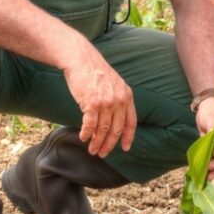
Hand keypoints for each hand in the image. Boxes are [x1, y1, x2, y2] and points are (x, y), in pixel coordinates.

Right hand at [62, 41, 136, 157]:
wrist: (81, 60)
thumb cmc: (95, 72)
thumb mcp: (114, 84)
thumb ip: (118, 99)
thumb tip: (114, 119)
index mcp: (127, 96)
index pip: (131, 122)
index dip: (128, 137)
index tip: (125, 148)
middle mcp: (119, 100)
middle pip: (116, 129)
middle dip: (110, 144)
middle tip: (103, 153)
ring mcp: (106, 102)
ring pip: (102, 130)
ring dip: (96, 142)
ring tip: (92, 149)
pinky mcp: (91, 104)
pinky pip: (90, 125)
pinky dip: (86, 134)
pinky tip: (83, 137)